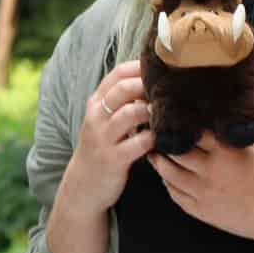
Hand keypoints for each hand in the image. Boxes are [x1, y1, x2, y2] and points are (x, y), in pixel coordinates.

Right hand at [57, 60, 154, 219]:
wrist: (83, 185)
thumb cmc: (102, 147)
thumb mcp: (104, 120)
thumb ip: (121, 101)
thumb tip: (152, 80)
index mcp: (96, 103)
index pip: (118, 73)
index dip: (142, 68)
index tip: (163, 70)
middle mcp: (96, 117)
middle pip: (124, 89)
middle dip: (149, 86)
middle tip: (170, 92)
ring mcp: (103, 138)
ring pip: (132, 113)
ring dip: (154, 111)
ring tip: (168, 115)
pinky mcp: (113, 159)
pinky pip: (140, 143)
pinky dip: (155, 138)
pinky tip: (164, 139)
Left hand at [147, 133, 253, 252]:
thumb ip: (228, 140)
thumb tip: (207, 126)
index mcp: (224, 152)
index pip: (191, 132)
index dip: (177, 123)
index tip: (166, 116)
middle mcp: (210, 171)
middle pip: (174, 151)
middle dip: (162, 141)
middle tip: (153, 133)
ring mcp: (203, 192)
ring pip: (168, 173)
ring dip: (159, 161)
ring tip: (155, 153)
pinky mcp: (201, 211)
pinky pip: (174, 194)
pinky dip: (167, 183)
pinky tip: (167, 176)